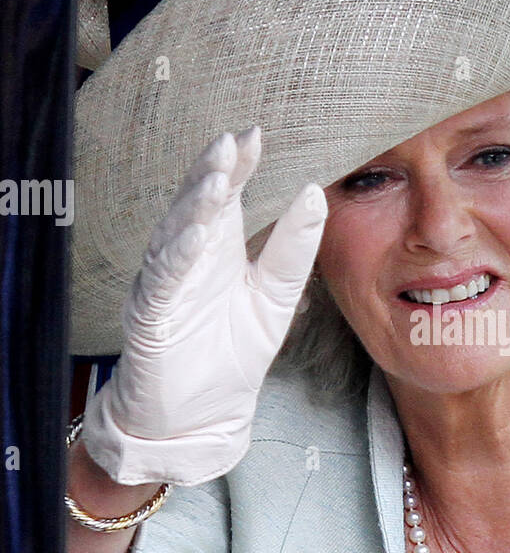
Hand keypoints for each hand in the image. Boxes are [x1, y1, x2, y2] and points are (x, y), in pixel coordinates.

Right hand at [80, 127, 326, 485]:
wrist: (199, 418)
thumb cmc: (230, 356)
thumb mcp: (274, 300)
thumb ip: (291, 252)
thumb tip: (315, 194)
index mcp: (218, 252)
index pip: (227, 198)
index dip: (240, 166)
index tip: (257, 134)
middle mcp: (187, 260)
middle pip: (198, 206)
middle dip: (214, 171)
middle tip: (234, 140)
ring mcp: (166, 285)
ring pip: (176, 234)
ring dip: (196, 205)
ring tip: (218, 177)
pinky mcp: (151, 317)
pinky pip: (163, 281)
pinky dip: (178, 256)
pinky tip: (196, 234)